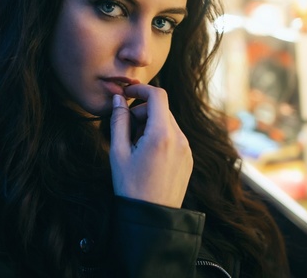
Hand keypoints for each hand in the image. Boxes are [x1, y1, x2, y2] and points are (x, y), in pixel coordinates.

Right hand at [109, 85, 192, 207]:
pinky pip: (175, 137)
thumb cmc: (131, 186)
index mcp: (162, 135)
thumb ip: (119, 121)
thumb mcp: (118, 152)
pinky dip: (160, 136)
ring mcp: (187, 149)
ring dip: (151, 124)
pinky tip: (148, 155)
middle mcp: (180, 138)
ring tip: (136, 146)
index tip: (127, 93)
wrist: (152, 218)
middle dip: (142, 111)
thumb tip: (119, 99)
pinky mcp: (188, 158)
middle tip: (126, 129)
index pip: (157, 95)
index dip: (141, 89)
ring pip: (168, 122)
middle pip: (162, 108)